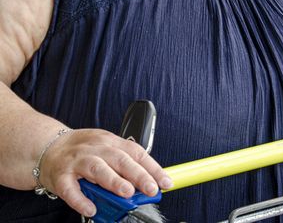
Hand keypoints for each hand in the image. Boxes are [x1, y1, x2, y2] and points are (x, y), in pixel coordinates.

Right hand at [37, 128, 172, 217]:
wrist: (49, 147)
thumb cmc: (83, 150)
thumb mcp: (106, 149)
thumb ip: (124, 164)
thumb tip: (146, 183)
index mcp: (111, 141)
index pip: (137, 153)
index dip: (153, 168)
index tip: (165, 182)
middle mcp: (96, 149)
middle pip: (120, 160)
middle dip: (138, 175)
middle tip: (151, 188)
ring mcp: (77, 161)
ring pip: (98, 169)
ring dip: (114, 181)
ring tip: (127, 193)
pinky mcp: (60, 176)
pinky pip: (70, 189)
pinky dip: (81, 200)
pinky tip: (91, 208)